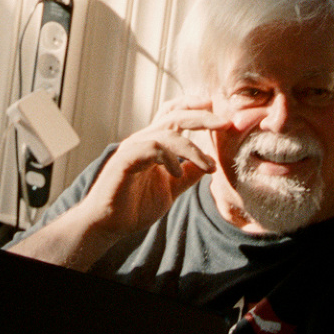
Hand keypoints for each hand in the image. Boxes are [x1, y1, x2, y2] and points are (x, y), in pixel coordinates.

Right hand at [6, 97, 225, 270]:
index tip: (220, 112)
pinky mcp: (124, 161)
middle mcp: (143, 140)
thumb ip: (188, 175)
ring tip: (209, 167)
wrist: (108, 225)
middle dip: (202, 117)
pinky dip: (168, 157)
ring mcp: (133, 149)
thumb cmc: (135, 205)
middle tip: (225, 122)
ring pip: (166, 133)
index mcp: (154, 144)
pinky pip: (150, 149)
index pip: (175, 115)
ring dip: (192, 148)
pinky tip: (178, 172)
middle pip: (174, 116)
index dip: (196, 108)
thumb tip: (211, 164)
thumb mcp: (171, 189)